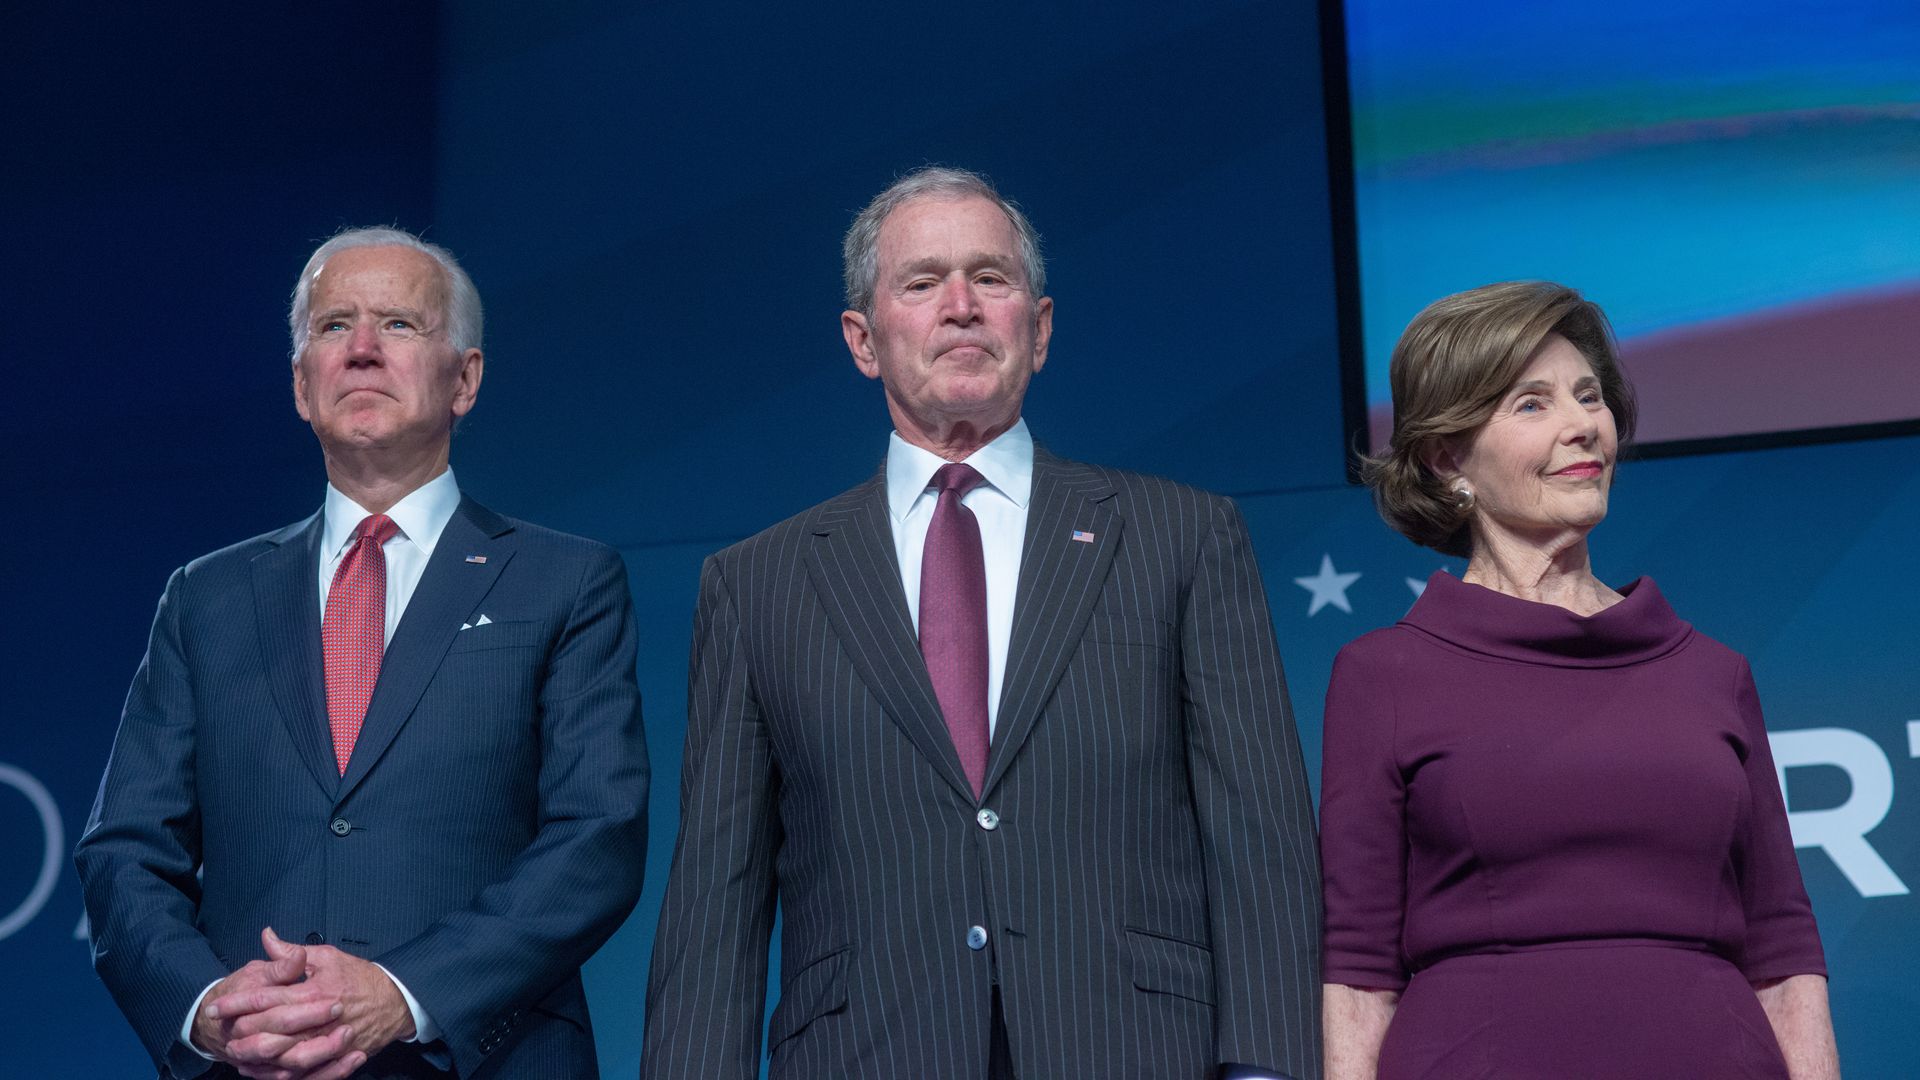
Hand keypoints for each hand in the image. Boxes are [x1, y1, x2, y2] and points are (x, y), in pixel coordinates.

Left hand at [203, 926, 412, 1077]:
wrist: (396, 1001)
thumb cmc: (360, 977)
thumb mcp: (328, 957)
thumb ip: (294, 953)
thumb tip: (267, 937)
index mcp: (314, 991)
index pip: (267, 997)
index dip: (237, 1002)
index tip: (215, 1006)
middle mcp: (318, 1019)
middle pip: (269, 1030)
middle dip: (240, 1031)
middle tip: (219, 1031)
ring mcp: (326, 1042)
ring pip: (282, 1057)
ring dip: (255, 1056)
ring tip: (235, 1052)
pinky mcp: (333, 1059)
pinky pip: (303, 1073)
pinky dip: (279, 1074)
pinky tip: (260, 1069)